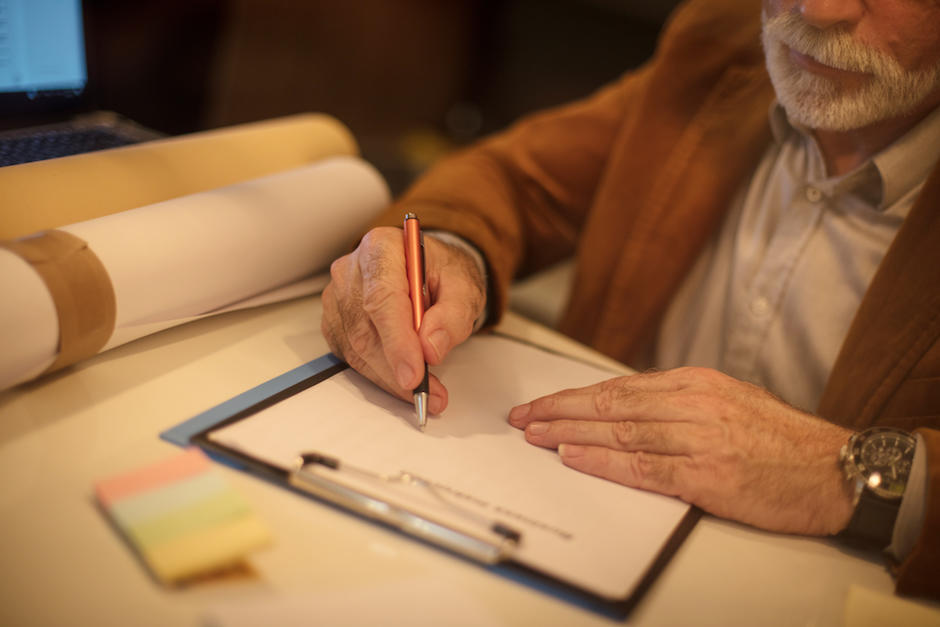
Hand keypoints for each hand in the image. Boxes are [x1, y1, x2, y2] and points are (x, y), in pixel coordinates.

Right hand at [321, 226, 485, 413]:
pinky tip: (403, 378)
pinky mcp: (336, 322)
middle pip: (366, 328)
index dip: (397, 340)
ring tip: (425, 390)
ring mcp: (338, 297)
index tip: (414, 373)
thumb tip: (431, 347)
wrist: (427, 269)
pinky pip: (351, 356)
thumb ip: (454, 314)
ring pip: (356, 348)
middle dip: (397, 367)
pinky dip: (379, 375)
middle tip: (429, 392)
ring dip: (390, 377)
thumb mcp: (464, 286)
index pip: (383, 298)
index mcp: (381, 248)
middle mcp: (351, 270)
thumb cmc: (441, 272)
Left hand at [508, 367, 855, 534]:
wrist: (838, 469)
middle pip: (611, 405)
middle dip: (560, 411)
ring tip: (536, 435)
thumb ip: (679, 404)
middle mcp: (693, 403)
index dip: (574, 397)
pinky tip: (575, 457)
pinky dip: (603, 462)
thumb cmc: (783, 441)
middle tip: (524, 418)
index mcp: (696, 382)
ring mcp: (700, 437)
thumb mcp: (730, 402)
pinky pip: (643, 466)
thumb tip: (628, 410)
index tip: (543, 404)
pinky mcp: (708, 474)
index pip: (619, 387)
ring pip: (620, 432)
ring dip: (571, 434)